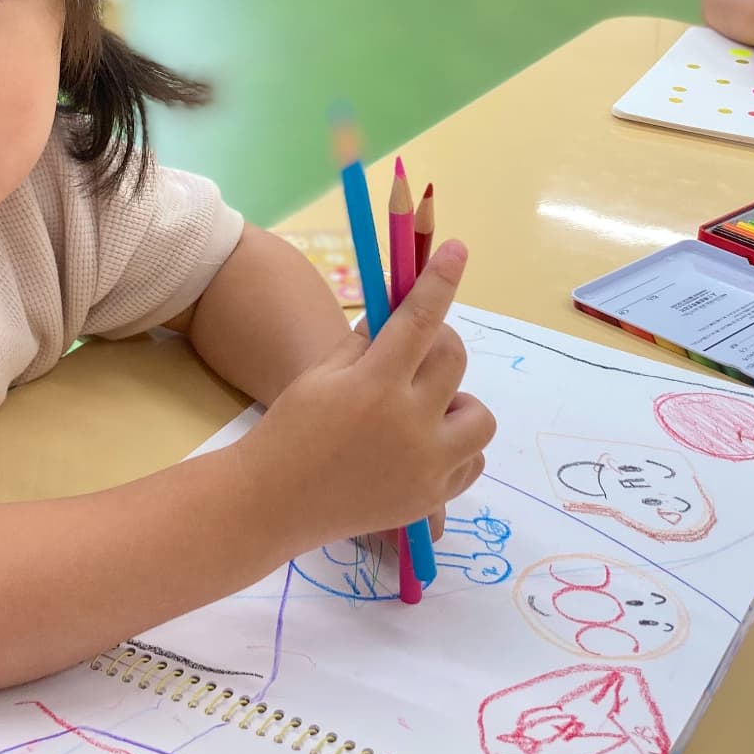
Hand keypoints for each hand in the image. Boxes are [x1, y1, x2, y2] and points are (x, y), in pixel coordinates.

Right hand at [245, 241, 494, 550]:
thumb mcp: (322, 373)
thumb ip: (366, 342)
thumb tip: (404, 317)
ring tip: (425, 410)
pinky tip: (427, 444)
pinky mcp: (431, 496)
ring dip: (457, 402)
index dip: (440, 280)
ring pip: (478, 416)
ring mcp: (426, 465)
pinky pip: (473, 460)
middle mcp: (409, 423)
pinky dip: (458, 447)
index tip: (459, 250)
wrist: (274, 502)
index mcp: (375, 384)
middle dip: (437, 346)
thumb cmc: (292, 429)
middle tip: (412, 356)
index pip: (419, 319)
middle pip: (453, 360)